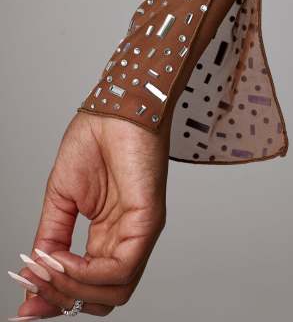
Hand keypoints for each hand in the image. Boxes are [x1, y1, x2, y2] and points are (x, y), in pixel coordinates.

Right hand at [8, 112, 168, 317]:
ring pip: (113, 292)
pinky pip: (122, 268)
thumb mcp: (62, 197)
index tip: (25, 308)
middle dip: (62, 300)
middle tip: (31, 287)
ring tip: (45, 269)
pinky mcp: (149, 221)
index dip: (56, 301)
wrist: (114, 109)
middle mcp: (126, 239)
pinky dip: (87, 273)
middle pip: (101, 297)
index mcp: (108, 234)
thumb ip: (52, 236)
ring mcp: (140, 232)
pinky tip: (64, 259)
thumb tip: (35, 273)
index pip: (88, 285)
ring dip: (71, 289)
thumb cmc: (95, 141)